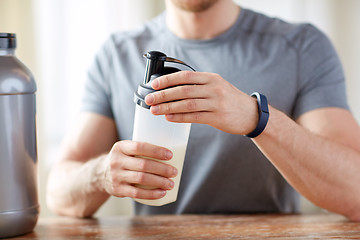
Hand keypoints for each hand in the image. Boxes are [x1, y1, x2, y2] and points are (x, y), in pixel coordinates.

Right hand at [100, 140, 177, 199]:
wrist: (99, 173)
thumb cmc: (123, 159)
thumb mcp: (126, 149)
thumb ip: (142, 149)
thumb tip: (170, 154)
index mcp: (121, 147)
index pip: (140, 147)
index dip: (156, 151)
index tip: (170, 155)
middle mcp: (117, 161)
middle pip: (143, 165)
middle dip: (162, 169)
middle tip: (174, 172)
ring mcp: (116, 176)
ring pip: (141, 179)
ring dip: (159, 182)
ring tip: (171, 183)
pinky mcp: (118, 190)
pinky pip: (137, 193)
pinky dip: (151, 194)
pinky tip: (162, 193)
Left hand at [144, 71, 258, 134]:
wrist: (250, 114)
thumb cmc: (229, 99)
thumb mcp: (217, 86)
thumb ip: (198, 85)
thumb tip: (172, 88)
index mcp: (211, 78)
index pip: (185, 76)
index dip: (167, 80)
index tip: (154, 85)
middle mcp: (214, 88)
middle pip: (183, 90)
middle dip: (163, 95)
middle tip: (149, 100)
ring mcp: (216, 103)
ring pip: (187, 104)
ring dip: (168, 107)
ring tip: (155, 110)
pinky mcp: (217, 117)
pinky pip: (195, 117)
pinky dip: (180, 117)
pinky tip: (169, 118)